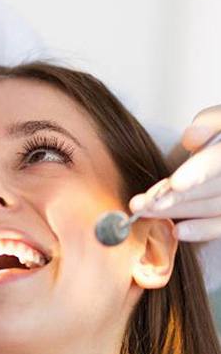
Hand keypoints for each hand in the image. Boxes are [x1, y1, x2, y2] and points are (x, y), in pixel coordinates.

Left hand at [130, 105, 220, 241]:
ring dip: (176, 212)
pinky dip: (202, 230)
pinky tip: (177, 231)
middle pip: (210, 190)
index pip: (218, 162)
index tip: (175, 184)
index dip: (198, 173)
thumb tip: (191, 139)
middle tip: (140, 204)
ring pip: (212, 208)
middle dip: (174, 197)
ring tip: (144, 211)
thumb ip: (211, 122)